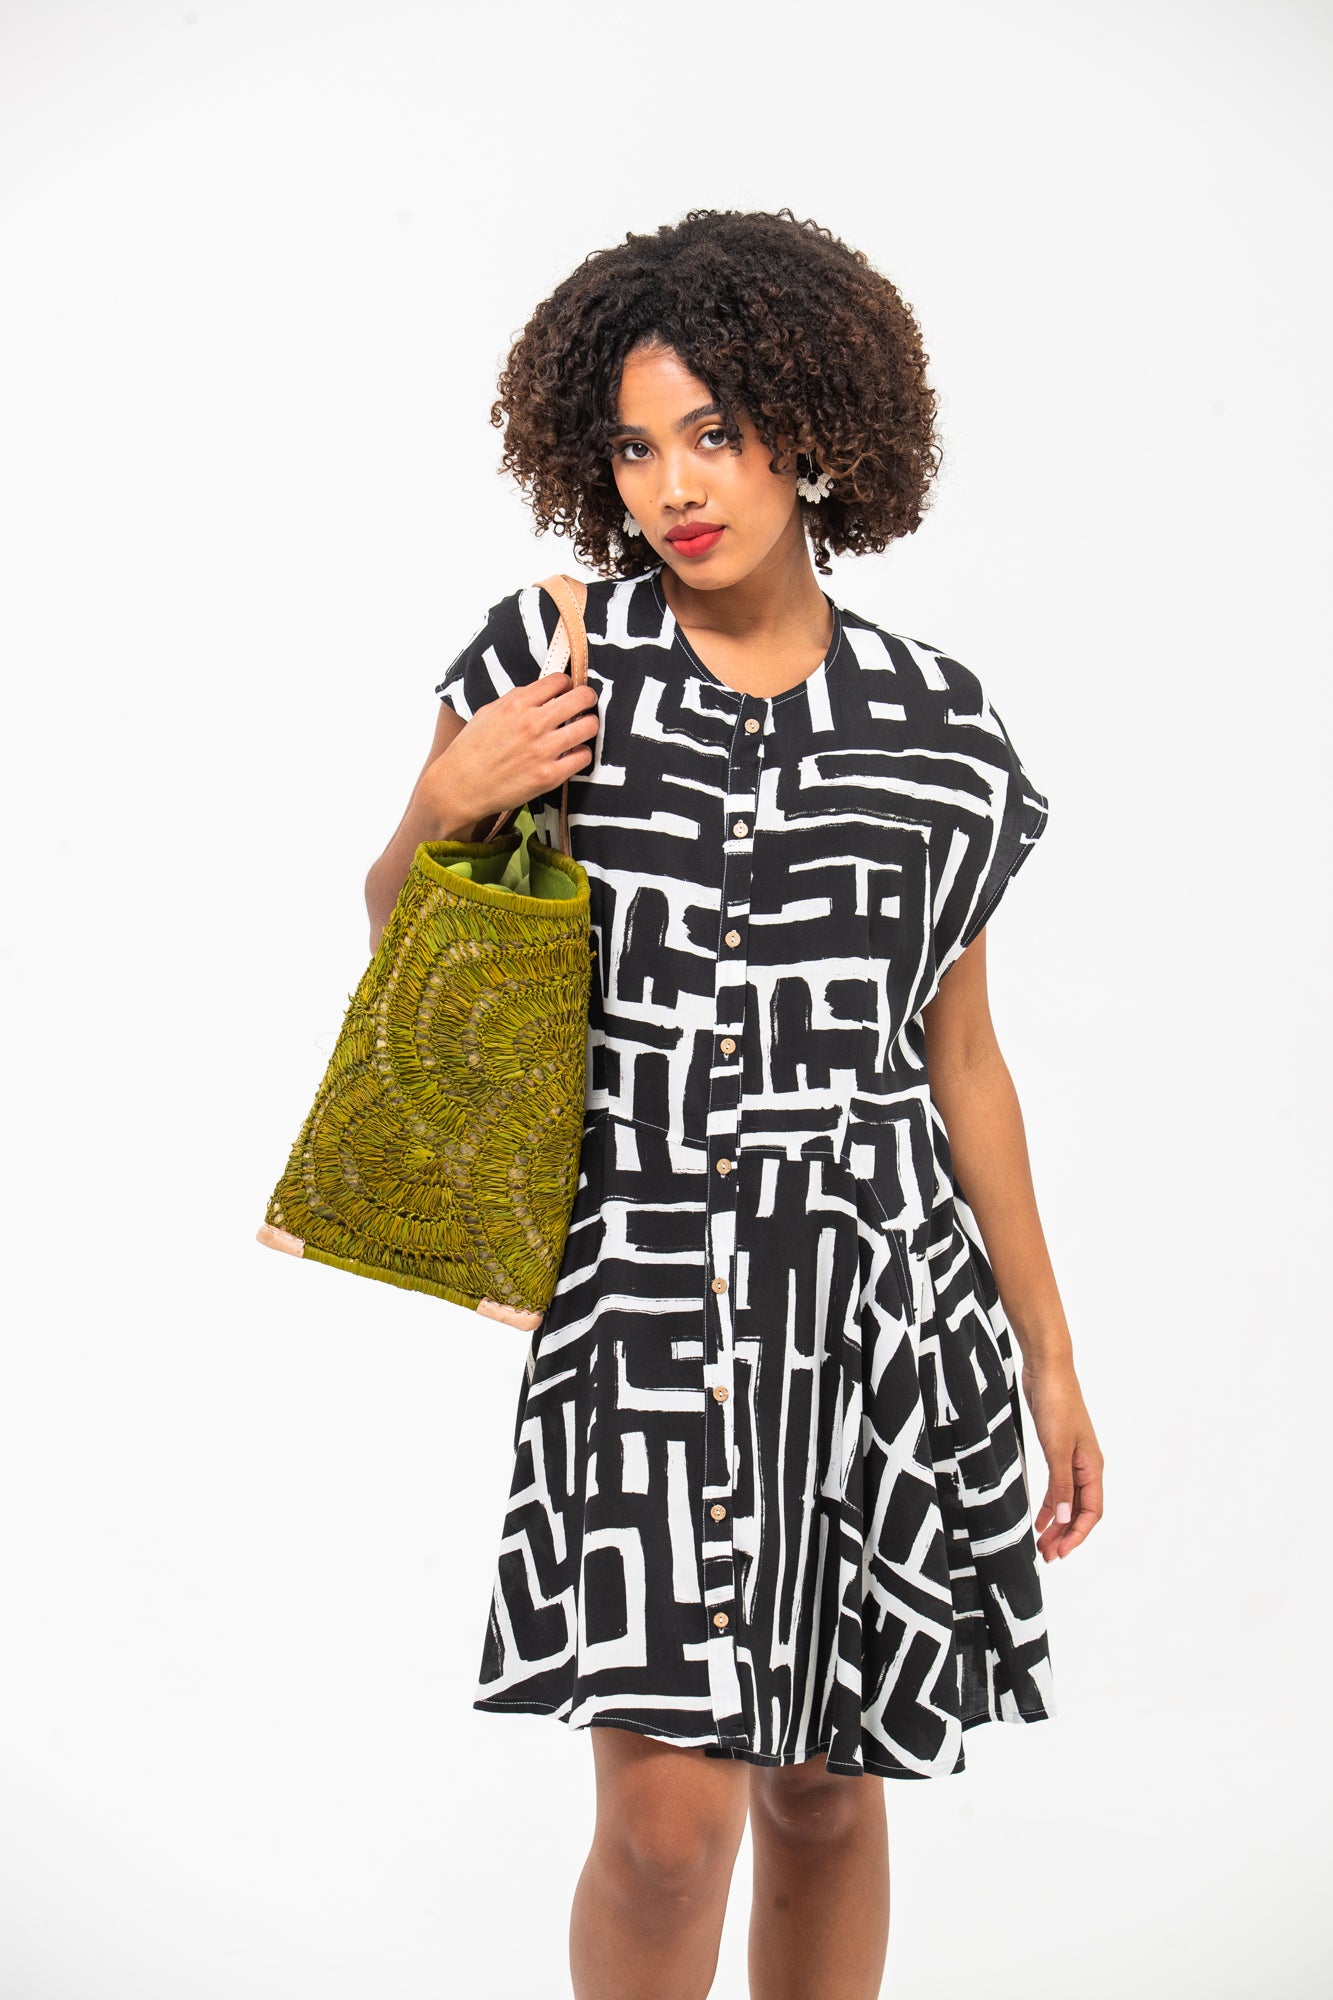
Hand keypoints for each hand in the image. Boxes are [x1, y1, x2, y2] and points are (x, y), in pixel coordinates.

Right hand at [431, 672, 598, 826]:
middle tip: (584, 705)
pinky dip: (582, 754)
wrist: (459, 787)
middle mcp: (533, 724)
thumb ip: (516, 700)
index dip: (566, 685)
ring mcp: (543, 750)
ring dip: (588, 726)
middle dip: (587, 699)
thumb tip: (541, 691)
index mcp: (517, 704)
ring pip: (589, 726)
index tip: (566, 692)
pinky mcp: (549, 776)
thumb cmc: (470, 750)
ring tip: (580, 730)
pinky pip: (584, 757)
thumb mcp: (488, 713)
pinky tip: (572, 754)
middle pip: (582, 698)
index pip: (560, 680)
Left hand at [1021, 1356, 1103, 1561]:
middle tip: (1048, 1555)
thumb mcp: (1056, 1447)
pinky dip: (1049, 1504)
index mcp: (1092, 1467)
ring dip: (1056, 1523)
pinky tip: (1038, 1518)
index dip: (1077, 1534)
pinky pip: (1057, 1487)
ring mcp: (1072, 1459)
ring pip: (1068, 1500)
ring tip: (1042, 1544)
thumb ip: (1060, 1483)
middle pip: (1080, 1510)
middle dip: (1066, 1534)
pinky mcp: (1057, 1450)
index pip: (1091, 1512)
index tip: (1061, 1552)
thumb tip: (1063, 1518)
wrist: (1047, 1371)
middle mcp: (1086, 1466)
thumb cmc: (1056, 1404)